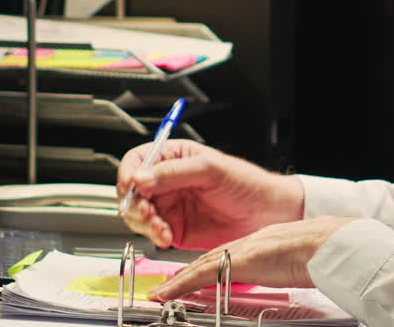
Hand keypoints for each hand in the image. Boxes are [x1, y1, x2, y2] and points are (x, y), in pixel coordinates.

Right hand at [117, 139, 303, 249]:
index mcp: (173, 157)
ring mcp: (169, 206)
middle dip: (134, 203)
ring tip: (161, 227)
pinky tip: (166, 236)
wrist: (265, 213)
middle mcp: (166, 182)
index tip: (131, 186)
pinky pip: (152, 233)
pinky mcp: (174, 229)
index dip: (128, 174)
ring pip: (137, 214)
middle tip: (148, 212)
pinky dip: (154, 236)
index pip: (136, 161)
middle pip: (131, 191)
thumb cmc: (245, 183)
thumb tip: (141, 176)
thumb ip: (173, 173)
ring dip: (144, 222)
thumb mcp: (210, 169)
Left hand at [147, 216, 357, 301]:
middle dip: (187, 272)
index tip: (193, 276)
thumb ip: (284, 266)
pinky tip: (167, 294)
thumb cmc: (323, 253)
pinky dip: (181, 285)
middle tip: (168, 284)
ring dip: (179, 280)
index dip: (206, 266)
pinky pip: (201, 275)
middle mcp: (247, 243)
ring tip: (162, 292)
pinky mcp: (236, 263)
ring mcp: (241, 251)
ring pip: (200, 265)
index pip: (226, 255)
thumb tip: (288, 274)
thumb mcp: (297, 260)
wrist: (328, 245)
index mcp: (262, 242)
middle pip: (209, 259)